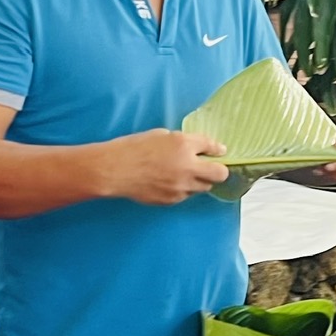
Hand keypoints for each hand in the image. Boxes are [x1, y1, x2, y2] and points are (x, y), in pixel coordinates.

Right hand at [104, 129, 231, 205]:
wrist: (115, 170)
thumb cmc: (134, 148)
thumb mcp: (161, 135)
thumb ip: (182, 142)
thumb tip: (195, 149)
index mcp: (184, 145)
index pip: (212, 147)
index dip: (218, 149)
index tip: (220, 151)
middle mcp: (188, 167)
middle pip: (219, 174)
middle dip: (219, 170)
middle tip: (211, 167)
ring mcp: (181, 186)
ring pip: (203, 187)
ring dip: (199, 180)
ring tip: (183, 174)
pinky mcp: (172, 199)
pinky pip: (186, 195)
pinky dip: (183, 189)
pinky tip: (168, 182)